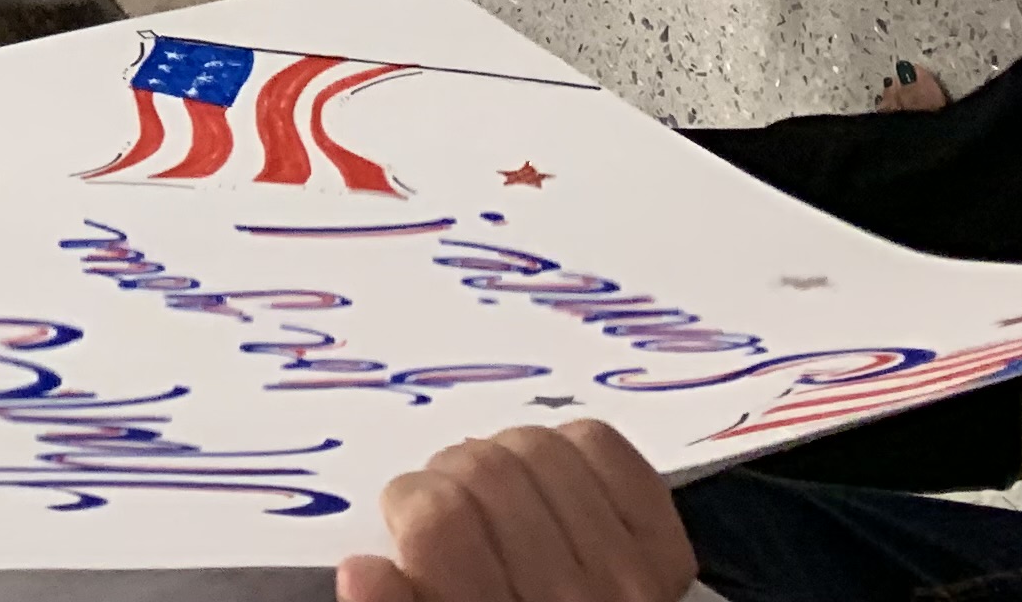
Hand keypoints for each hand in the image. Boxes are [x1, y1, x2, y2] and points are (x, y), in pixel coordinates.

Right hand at [336, 421, 694, 601]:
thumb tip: (360, 567)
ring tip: (496, 498)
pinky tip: (550, 486)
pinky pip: (600, 447)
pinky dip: (567, 449)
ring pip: (538, 448)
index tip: (406, 523)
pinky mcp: (661, 549)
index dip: (408, 504)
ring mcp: (627, 575)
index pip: (440, 522)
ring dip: (503, 460)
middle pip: (486, 471)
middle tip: (449, 509)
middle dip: (450, 477)